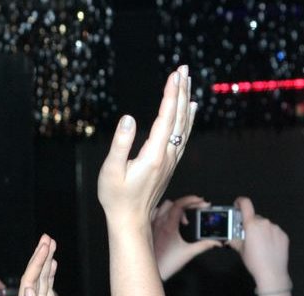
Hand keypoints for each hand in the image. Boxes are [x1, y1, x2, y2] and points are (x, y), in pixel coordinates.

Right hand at [97, 65, 196, 226]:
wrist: (131, 220)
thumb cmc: (117, 197)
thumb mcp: (112, 170)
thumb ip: (121, 143)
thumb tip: (129, 118)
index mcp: (154, 155)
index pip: (166, 118)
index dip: (171, 94)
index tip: (174, 74)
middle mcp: (167, 155)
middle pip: (179, 117)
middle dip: (181, 90)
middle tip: (183, 68)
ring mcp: (171, 159)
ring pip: (184, 125)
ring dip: (186, 101)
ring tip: (188, 81)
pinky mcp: (170, 163)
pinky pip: (184, 135)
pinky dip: (188, 118)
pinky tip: (190, 108)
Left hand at [152, 195, 221, 279]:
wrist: (152, 272)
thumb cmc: (166, 264)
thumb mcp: (188, 253)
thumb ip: (204, 245)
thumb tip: (215, 242)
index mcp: (168, 226)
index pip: (180, 204)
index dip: (192, 200)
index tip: (202, 202)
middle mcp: (158, 223)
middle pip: (173, 203)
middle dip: (188, 204)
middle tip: (198, 208)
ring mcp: (152, 225)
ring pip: (163, 206)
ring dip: (176, 208)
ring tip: (184, 219)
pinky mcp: (148, 229)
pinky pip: (154, 213)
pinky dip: (164, 212)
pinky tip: (170, 219)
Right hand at [227, 197, 290, 290]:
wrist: (272, 273)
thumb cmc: (254, 261)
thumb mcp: (240, 249)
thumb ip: (234, 239)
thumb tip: (228, 236)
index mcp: (252, 224)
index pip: (246, 204)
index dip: (240, 201)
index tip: (237, 204)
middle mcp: (264, 222)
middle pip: (255, 218)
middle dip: (251, 224)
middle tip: (249, 237)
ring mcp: (275, 228)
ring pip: (265, 225)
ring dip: (261, 231)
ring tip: (261, 245)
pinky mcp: (283, 235)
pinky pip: (274, 231)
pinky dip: (270, 236)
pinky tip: (269, 247)